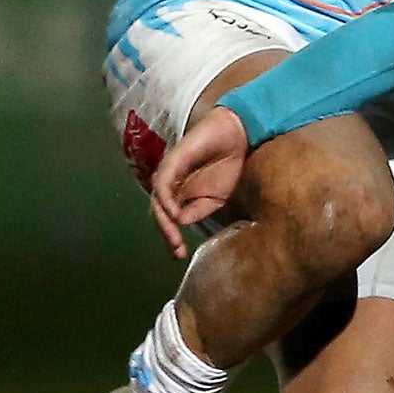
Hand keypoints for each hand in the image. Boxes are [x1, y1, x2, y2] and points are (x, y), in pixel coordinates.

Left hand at [149, 105, 250, 257]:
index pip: (167, 219)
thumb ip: (198, 211)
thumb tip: (182, 223)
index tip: (179, 255)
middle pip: (158, 213)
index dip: (170, 238)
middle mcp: (170, 185)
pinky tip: (175, 215)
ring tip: (175, 239)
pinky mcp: (172, 162)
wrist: (236, 138)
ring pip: (157, 202)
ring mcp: (169, 173)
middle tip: (177, 250)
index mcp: (180, 194)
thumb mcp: (216, 199)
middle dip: (166, 234)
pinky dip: (166, 201)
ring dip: (164, 222)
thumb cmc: (227, 165)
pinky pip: (163, 184)